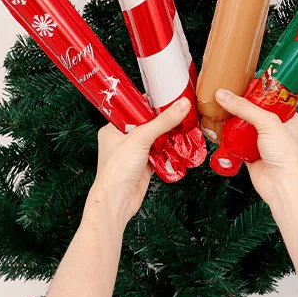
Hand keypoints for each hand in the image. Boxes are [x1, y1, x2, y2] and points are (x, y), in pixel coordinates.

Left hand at [86, 99, 191, 227]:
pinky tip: (181, 141)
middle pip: (146, 123)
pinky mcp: (144, 165)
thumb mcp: (140, 138)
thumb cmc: (117, 169)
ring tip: (184, 121)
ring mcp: (134, 153)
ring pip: (154, 137)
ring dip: (167, 133)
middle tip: (179, 107)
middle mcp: (122, 139)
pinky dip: (169, 148)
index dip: (148, 102)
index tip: (165, 94)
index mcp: (113, 128)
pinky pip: (159, 152)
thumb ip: (162, 121)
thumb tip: (182, 104)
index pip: (132, 108)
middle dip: (162, 118)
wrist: (117, 202)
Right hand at [215, 89, 297, 208]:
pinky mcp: (251, 153)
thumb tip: (223, 95)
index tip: (244, 81)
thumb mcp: (267, 123)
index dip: (259, 89)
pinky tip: (220, 125)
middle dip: (242, 104)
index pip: (273, 98)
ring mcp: (264, 142)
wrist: (281, 187)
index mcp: (290, 119)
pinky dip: (229, 134)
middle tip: (228, 92)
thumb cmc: (286, 155)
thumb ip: (244, 108)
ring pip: (245, 125)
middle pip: (256, 110)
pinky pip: (237, 140)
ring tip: (221, 104)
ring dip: (234, 118)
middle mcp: (278, 129)